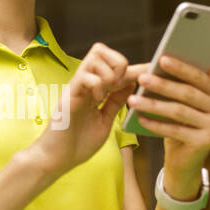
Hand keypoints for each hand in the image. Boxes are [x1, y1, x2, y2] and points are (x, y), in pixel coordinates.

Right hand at [27, 43, 148, 177]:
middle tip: (120, 85)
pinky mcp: (69, 97)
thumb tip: (131, 84)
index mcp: (95, 90)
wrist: (57, 159)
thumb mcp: (105, 120)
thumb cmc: (78, 143)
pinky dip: (96, 84)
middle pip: (101, 50)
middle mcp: (85, 84)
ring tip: (108, 92)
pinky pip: (85, 76)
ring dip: (108, 73)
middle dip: (118, 63)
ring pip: (94, 57)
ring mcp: (76, 88)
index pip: (115, 67)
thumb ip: (116, 102)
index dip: (135, 68)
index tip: (152, 70)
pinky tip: (97, 100)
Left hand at [126, 51, 209, 195]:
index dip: (181, 68)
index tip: (160, 59)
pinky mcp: (205, 142)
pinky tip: (140, 118)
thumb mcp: (188, 101)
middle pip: (188, 94)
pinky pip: (175, 130)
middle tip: (141, 78)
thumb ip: (195, 79)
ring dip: (154, 104)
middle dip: (163, 85)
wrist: (184, 161)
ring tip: (133, 99)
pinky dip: (156, 124)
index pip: (200, 77)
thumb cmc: (182, 124)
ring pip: (179, 112)